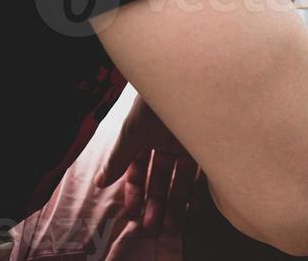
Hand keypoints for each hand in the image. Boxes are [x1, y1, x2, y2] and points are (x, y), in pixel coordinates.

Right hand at [94, 94, 199, 235]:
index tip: (131, 213)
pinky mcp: (207, 143)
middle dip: (155, 204)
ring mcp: (188, 142)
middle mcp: (168, 141)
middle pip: (161, 178)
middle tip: (152, 228)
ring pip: (181, 179)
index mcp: (147, 136)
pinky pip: (204, 171)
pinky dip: (200, 190)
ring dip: (175, 203)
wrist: (184, 80)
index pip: (139, 169)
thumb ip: (117, 159)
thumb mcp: (132, 132)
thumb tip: (99, 183)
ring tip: (172, 226)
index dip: (135, 192)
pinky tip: (194, 208)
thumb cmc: (153, 102)